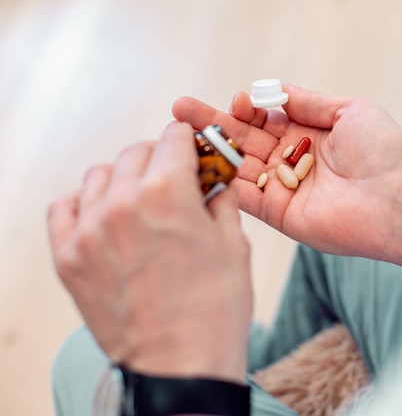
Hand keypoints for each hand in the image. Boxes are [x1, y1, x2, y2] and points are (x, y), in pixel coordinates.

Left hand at [47, 122, 251, 381]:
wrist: (182, 366)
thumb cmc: (214, 308)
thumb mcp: (234, 245)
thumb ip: (221, 202)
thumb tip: (216, 182)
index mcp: (167, 192)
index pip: (173, 138)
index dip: (191, 141)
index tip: (195, 149)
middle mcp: (121, 202)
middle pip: (136, 152)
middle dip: (161, 158)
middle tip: (176, 179)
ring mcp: (89, 230)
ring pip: (99, 175)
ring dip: (124, 178)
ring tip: (142, 200)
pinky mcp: (69, 258)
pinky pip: (64, 208)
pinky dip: (84, 203)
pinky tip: (104, 216)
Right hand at [173, 85, 401, 263]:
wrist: (399, 200)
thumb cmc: (384, 151)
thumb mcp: (350, 110)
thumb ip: (309, 103)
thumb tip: (275, 91)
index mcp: (308, 135)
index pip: (265, 120)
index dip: (247, 109)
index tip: (237, 100)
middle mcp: (292, 161)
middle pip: (244, 141)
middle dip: (214, 125)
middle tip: (180, 109)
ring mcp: (284, 188)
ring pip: (239, 166)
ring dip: (210, 151)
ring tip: (179, 134)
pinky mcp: (281, 214)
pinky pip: (245, 197)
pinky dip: (222, 183)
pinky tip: (198, 166)